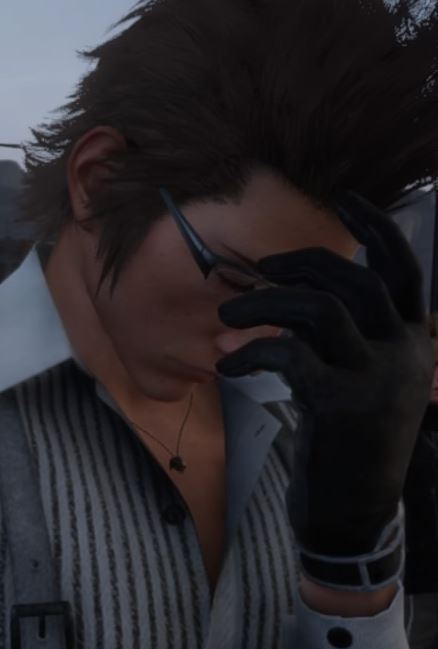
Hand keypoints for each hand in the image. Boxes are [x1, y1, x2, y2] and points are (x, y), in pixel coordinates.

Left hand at [215, 191, 433, 557]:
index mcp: (413, 340)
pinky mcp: (341, 404)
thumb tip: (294, 290)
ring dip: (266, 304)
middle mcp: (405, 352)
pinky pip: (290, 355)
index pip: (404, 269)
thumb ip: (343, 334)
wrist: (354, 509)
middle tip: (259, 270)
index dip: (378, 229)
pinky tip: (227, 366)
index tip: (347, 200)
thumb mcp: (358, 377)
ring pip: (321, 309)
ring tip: (228, 316)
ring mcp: (378, 378)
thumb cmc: (349, 437)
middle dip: (300, 265)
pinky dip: (251, 352)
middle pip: (353, 281)